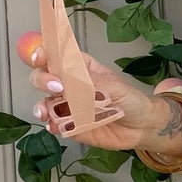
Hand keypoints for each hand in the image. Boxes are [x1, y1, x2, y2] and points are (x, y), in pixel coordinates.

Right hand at [27, 43, 170, 153]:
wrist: (141, 127)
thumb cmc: (130, 100)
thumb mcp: (113, 86)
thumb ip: (90, 83)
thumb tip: (68, 81)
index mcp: (79, 68)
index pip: (55, 56)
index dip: (43, 54)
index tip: (40, 57)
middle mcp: (69, 85)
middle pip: (42, 77)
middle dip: (42, 80)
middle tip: (56, 87)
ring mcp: (68, 106)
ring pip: (44, 102)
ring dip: (41, 106)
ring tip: (45, 112)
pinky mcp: (70, 126)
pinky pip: (54, 125)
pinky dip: (52, 125)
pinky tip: (57, 126)